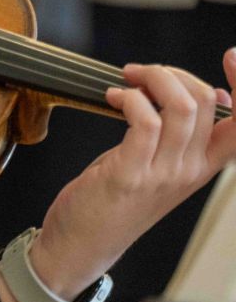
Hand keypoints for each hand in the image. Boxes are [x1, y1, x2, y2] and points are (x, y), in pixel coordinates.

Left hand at [0, 56, 235, 301]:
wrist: (82, 245)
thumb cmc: (116, 199)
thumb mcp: (160, 165)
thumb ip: (184, 134)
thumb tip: (213, 94)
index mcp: (205, 165)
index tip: (232, 56)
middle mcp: (192, 170)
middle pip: (206, 101)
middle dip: (170, 72)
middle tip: (140, 74)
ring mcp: (163, 174)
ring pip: (181, 107)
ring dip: (150, 79)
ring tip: (126, 80)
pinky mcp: (130, 174)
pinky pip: (144, 120)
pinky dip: (128, 98)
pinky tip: (112, 97)